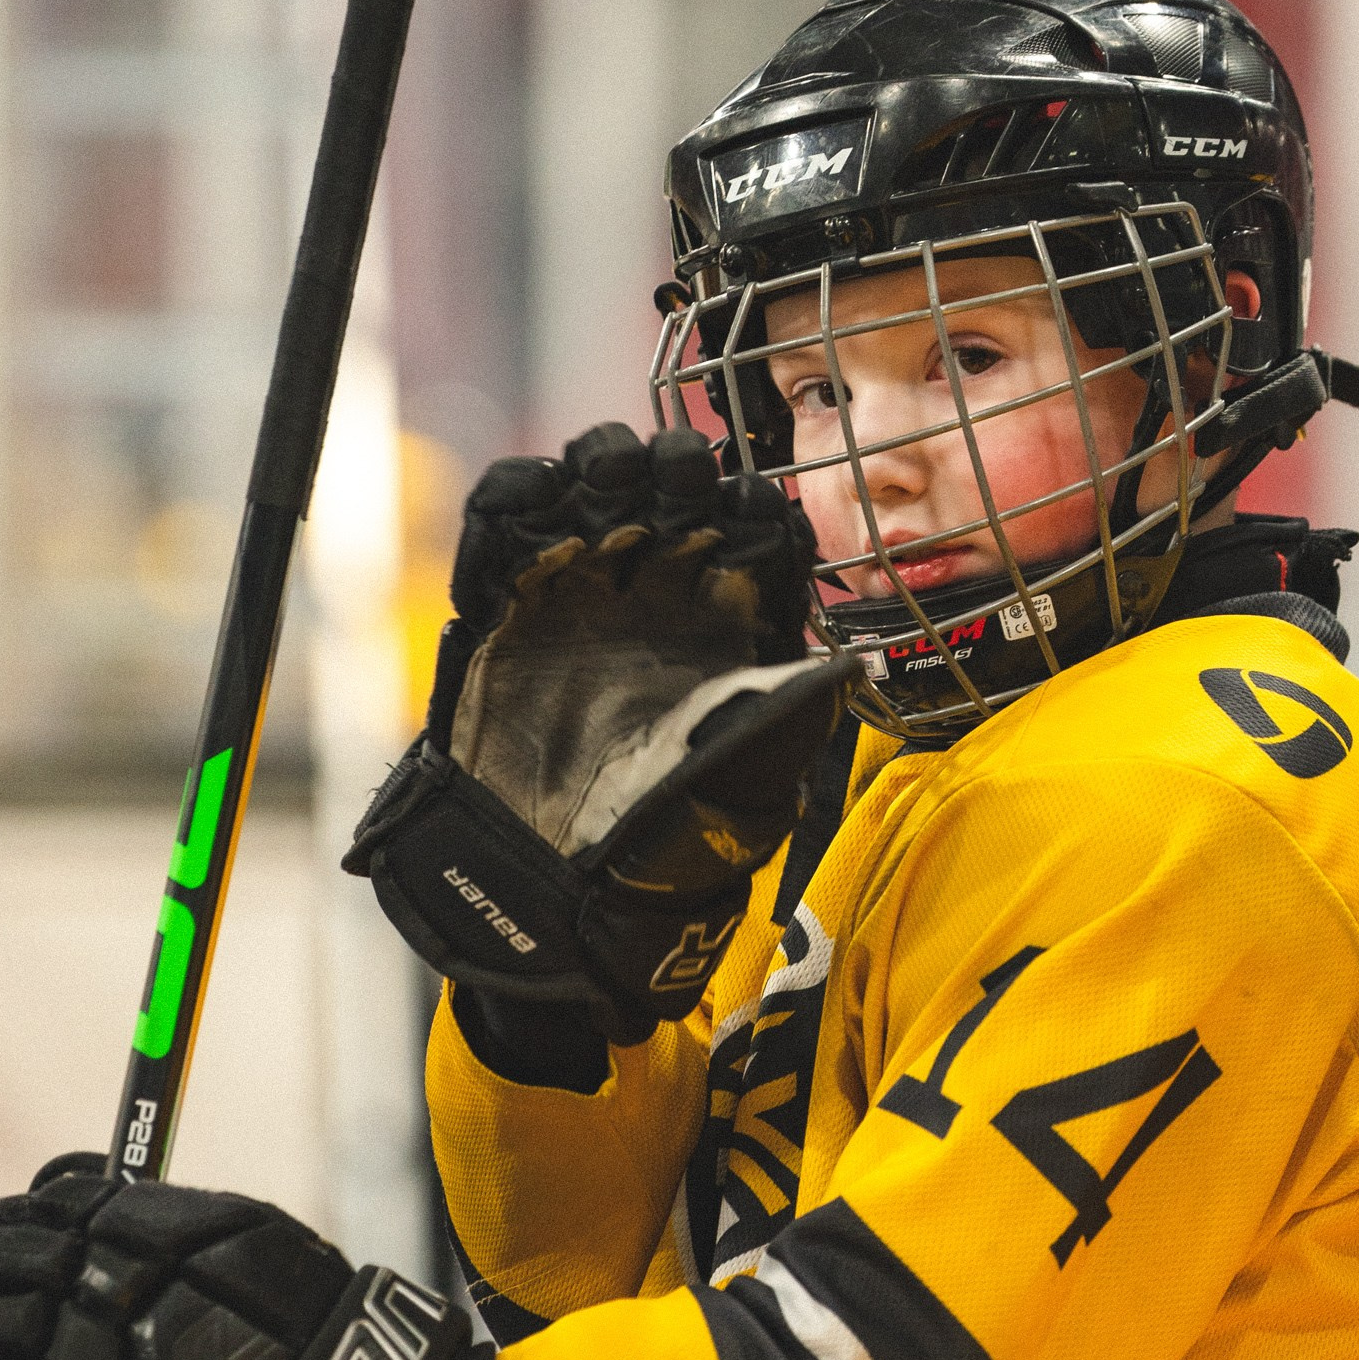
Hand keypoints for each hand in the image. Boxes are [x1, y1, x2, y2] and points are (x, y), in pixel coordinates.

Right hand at [345, 421, 841, 1039]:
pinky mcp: (505, 608)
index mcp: (727, 626)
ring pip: (594, 487)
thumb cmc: (664, 844)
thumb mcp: (746, 780)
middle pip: (674, 488)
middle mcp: (658, 598)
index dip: (756, 508)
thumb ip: (790, 712)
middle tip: (676, 486)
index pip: (754, 531)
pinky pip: (504, 525)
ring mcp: (581, 595)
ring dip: (602, 465)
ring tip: (609, 482)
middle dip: (678, 469)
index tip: (751, 514)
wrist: (554, 894)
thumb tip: (854, 663)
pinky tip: (538, 497)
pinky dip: (516, 495)